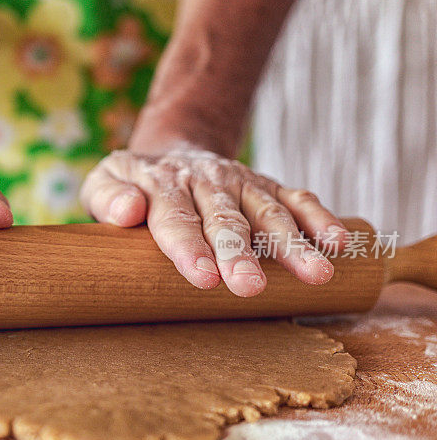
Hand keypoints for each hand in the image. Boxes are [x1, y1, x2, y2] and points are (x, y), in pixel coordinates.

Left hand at [80, 144, 345, 296]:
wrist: (171, 151)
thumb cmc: (133, 184)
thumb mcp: (103, 183)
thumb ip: (107, 197)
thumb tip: (127, 211)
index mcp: (161, 184)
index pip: (175, 219)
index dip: (189, 248)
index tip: (204, 276)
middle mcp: (206, 181)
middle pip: (225, 220)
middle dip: (239, 254)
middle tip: (249, 287)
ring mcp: (240, 183)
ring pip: (267, 213)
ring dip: (292, 244)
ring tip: (315, 275)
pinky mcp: (266, 187)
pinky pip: (296, 199)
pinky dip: (319, 219)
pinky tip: (337, 243)